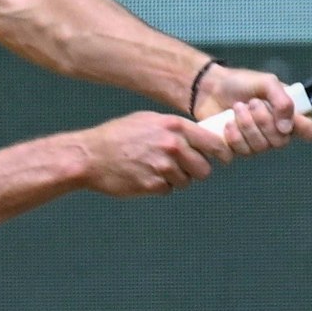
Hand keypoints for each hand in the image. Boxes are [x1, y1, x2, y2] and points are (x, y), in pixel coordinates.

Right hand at [77, 111, 234, 196]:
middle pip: (204, 168)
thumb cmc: (118, 136)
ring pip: (187, 181)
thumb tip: (198, 138)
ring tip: (154, 169)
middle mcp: (172, 145)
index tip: (222, 159)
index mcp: (174, 126)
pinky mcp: (153, 185)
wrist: (90, 156)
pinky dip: (159, 186)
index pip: (213, 143)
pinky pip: (168, 190)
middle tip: (181, 168)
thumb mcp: (148, 121)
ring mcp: (163, 166)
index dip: (220, 154)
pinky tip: (143, 176)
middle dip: (195, 170)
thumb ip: (174, 129)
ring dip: (175, 179)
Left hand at [193, 64, 311, 150]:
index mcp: (287, 113)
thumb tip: (287, 127)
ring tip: (237, 108)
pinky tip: (227, 123)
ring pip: (260, 147)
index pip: (308, 130)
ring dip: (247, 125)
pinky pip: (242, 152)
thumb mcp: (266, 82)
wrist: (210, 87)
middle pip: (281, 141)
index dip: (303, 129)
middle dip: (264, 121)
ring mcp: (257, 142)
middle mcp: (276, 131)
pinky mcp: (238, 149)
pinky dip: (234, 136)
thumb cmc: (241, 83)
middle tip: (252, 103)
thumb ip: (282, 100)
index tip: (290, 121)